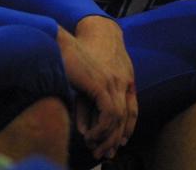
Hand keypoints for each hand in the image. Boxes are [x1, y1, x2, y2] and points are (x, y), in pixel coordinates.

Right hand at [57, 17, 136, 159]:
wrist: (65, 40)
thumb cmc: (72, 55)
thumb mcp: (86, 77)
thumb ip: (91, 96)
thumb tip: (86, 120)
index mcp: (119, 78)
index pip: (131, 110)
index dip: (125, 129)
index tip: (117, 144)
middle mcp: (120, 81)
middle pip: (125, 117)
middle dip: (115, 139)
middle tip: (105, 154)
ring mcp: (112, 82)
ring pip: (118, 118)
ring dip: (107, 137)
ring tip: (94, 148)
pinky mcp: (101, 84)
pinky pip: (109, 114)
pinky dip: (101, 128)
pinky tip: (89, 136)